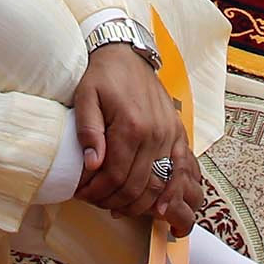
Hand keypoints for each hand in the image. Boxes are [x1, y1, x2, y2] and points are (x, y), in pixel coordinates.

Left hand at [70, 45, 198, 234]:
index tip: (83, 194)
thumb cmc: (103, 77)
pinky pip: (180, 171)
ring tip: (116, 205)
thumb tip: (92, 165)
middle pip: (136, 185)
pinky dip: (171, 193)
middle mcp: (155, 134)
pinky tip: (160, 209)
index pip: (114, 175)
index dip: (97, 191)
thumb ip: (88, 131)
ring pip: (158, 184)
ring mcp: (171, 135)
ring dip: (137, 202)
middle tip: (95, 201)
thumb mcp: (86, 97)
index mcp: (131, 125)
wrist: (128, 54)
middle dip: (113, 200)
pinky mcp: (179, 134)